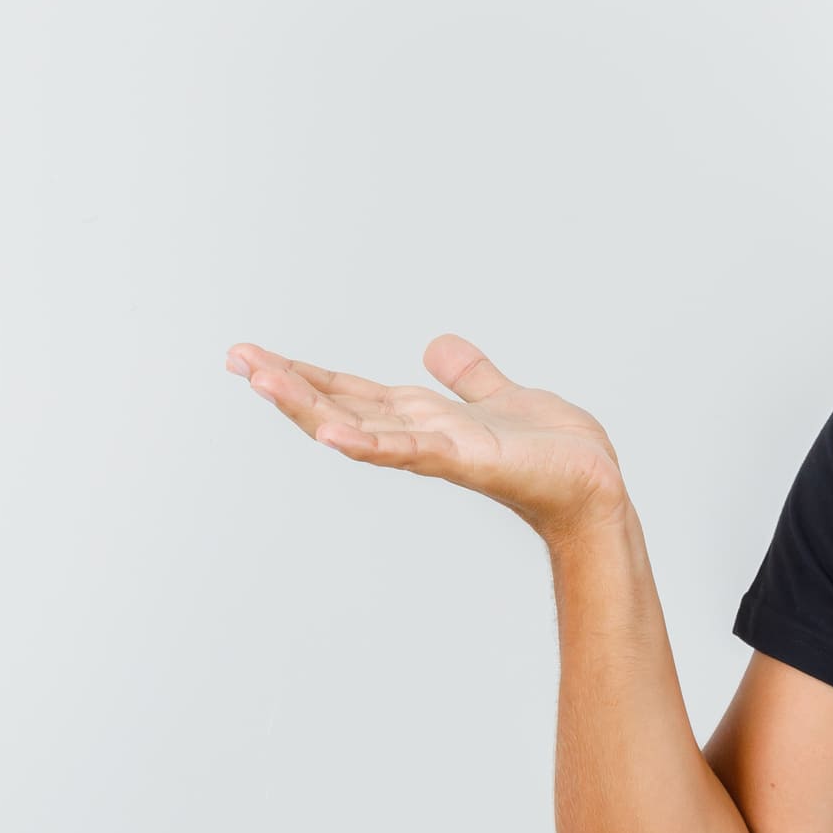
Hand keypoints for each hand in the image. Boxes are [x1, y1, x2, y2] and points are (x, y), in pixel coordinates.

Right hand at [225, 335, 625, 540]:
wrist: (596, 487)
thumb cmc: (553, 454)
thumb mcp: (501, 396)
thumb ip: (468, 376)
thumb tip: (436, 345)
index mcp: (424, 419)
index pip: (350, 393)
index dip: (303, 375)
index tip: (252, 356)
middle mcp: (420, 436)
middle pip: (340, 407)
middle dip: (288, 386)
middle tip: (236, 359)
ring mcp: (439, 451)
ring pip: (361, 427)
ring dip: (310, 408)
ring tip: (263, 382)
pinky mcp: (469, 461)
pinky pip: (410, 451)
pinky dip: (370, 443)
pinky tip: (332, 432)